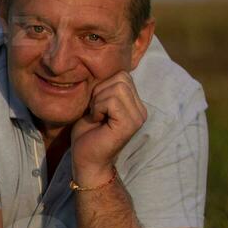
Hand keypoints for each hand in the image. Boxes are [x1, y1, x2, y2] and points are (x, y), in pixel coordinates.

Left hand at [69, 71, 146, 186]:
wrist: (86, 160)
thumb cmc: (87, 134)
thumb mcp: (95, 104)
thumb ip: (104, 88)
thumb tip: (101, 67)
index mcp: (134, 103)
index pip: (122, 75)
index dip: (102, 85)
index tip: (95, 105)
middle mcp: (141, 109)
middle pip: (120, 78)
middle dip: (100, 91)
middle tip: (95, 111)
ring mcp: (138, 116)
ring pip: (116, 87)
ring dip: (98, 100)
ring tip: (97, 116)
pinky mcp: (130, 123)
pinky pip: (112, 100)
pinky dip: (98, 108)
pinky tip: (97, 121)